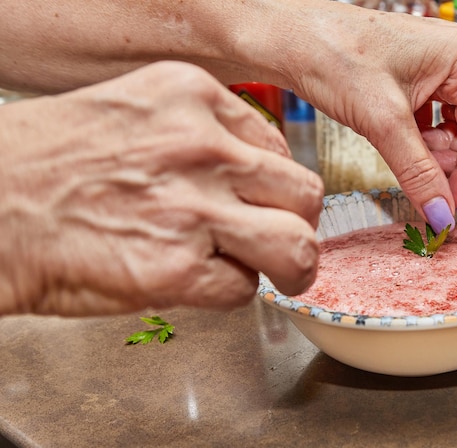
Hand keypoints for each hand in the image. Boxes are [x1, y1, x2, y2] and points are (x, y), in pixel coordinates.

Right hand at [0, 61, 323, 315]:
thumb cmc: (49, 164)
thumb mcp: (134, 112)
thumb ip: (200, 136)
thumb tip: (248, 173)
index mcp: (192, 98)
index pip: (279, 147)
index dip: (276, 185)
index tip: (266, 202)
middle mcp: (203, 148)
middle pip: (304, 193)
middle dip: (298, 224)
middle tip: (285, 242)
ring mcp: (194, 208)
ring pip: (296, 244)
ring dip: (290, 267)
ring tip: (274, 274)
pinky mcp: (178, 268)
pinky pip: (243, 289)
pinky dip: (228, 292)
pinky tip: (196, 281)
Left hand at [289, 5, 456, 231]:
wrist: (292, 40)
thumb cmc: (334, 57)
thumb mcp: (382, 122)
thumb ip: (417, 172)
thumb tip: (442, 213)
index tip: (450, 204)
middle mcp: (456, 60)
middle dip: (450, 163)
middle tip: (425, 189)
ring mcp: (434, 69)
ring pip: (450, 127)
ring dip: (433, 155)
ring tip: (405, 163)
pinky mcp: (412, 79)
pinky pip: (429, 120)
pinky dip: (418, 142)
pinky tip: (397, 148)